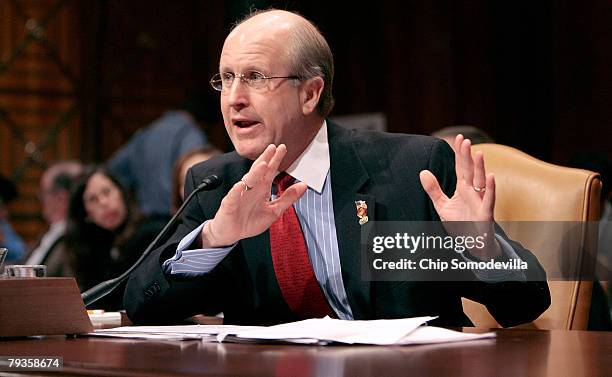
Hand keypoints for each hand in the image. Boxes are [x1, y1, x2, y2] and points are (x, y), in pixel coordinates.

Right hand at [201, 144, 306, 247]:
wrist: (231, 233)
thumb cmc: (251, 221)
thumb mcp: (274, 210)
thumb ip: (288, 198)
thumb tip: (304, 185)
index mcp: (261, 188)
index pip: (269, 171)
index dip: (275, 160)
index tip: (283, 147)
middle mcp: (251, 189)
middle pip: (258, 171)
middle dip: (265, 159)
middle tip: (273, 147)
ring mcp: (239, 195)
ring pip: (247, 181)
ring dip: (254, 173)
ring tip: (263, 164)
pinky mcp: (229, 205)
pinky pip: (233, 196)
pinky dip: (236, 191)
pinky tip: (241, 185)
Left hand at [419, 135, 499, 258]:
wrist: (473, 244)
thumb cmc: (461, 224)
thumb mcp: (442, 206)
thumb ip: (433, 189)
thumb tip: (422, 172)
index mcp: (463, 188)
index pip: (460, 167)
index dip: (459, 153)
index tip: (458, 137)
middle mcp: (473, 192)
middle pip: (470, 171)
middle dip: (467, 156)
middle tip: (465, 140)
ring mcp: (480, 201)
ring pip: (481, 182)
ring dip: (480, 168)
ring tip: (478, 153)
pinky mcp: (486, 213)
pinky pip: (489, 199)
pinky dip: (490, 189)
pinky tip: (491, 177)